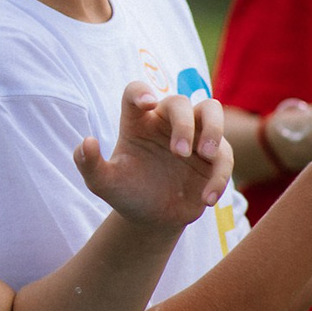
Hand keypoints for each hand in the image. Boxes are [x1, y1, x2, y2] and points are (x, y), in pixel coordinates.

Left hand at [76, 82, 232, 232]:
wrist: (152, 218)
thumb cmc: (127, 192)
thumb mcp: (104, 183)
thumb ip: (90, 165)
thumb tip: (86, 142)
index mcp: (137, 121)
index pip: (136, 91)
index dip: (141, 91)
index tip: (147, 103)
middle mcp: (166, 122)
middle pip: (180, 101)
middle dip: (183, 123)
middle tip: (180, 152)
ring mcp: (194, 136)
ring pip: (212, 110)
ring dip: (213, 129)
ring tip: (207, 154)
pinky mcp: (213, 157)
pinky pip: (225, 155)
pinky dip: (220, 176)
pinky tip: (206, 198)